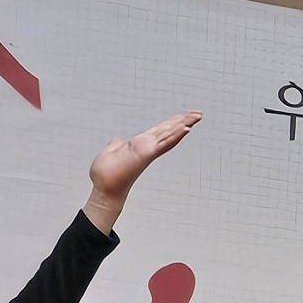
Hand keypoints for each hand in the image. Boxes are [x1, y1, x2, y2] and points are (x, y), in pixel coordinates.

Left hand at [84, 113, 200, 232]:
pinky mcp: (147, 154)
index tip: (182, 116)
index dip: (172, 122)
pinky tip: (185, 129)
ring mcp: (149, 151)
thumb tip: (118, 140)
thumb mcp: (110, 153)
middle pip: (169, 130)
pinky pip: (164, 143)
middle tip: (197, 114)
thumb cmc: (107, 176)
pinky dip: (175, 135)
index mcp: (139, 145)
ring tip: (196, 117)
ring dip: (183, 125)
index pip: (160, 130)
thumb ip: (116, 145)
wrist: (105, 189)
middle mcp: (147, 147)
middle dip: (183, 121)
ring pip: (170, 135)